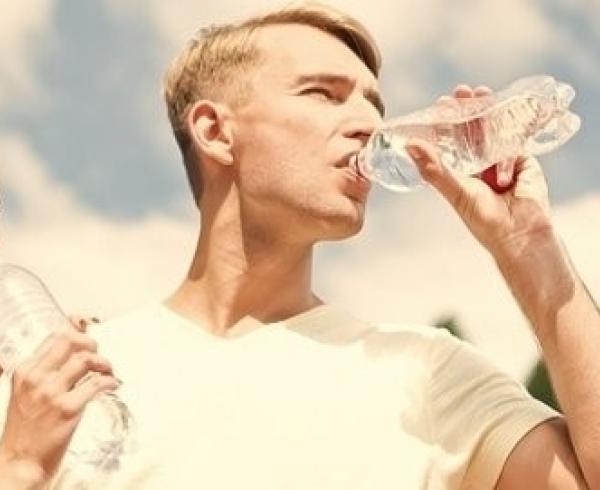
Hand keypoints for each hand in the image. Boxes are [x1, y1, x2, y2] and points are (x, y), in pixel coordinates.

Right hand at [0, 316, 117, 485]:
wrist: (21, 462)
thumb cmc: (27, 429)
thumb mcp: (26, 393)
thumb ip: (45, 372)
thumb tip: (74, 351)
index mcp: (25, 371)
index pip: (55, 337)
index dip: (78, 333)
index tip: (90, 340)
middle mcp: (36, 378)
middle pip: (70, 340)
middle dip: (91, 344)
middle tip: (99, 356)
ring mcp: (51, 393)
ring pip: (86, 359)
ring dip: (105, 363)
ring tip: (108, 372)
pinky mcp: (67, 409)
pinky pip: (97, 384)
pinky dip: (110, 381)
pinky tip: (112, 385)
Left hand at [406, 83, 553, 260]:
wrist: (520, 233)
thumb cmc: (484, 219)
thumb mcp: (456, 192)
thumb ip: (434, 169)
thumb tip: (409, 145)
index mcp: (459, 173)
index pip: (450, 143)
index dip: (445, 124)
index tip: (440, 105)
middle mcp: (478, 165)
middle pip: (472, 132)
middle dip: (467, 111)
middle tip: (460, 93)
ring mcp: (500, 161)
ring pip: (492, 130)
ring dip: (486, 111)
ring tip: (480, 93)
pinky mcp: (521, 159)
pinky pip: (514, 137)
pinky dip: (508, 124)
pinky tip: (500, 110)